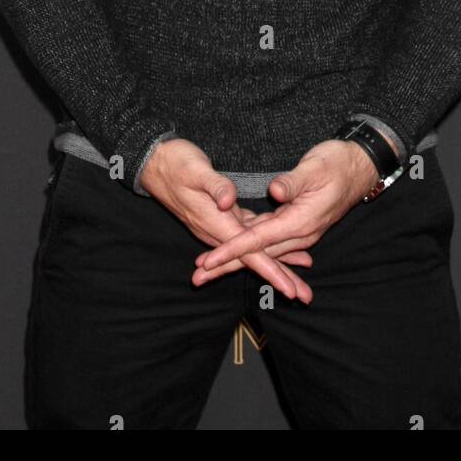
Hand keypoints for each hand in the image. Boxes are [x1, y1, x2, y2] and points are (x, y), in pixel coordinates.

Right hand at [139, 137, 314, 301]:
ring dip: (275, 265)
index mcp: (217, 223)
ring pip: (252, 251)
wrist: (156, 163)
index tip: (290, 288)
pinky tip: (278, 250)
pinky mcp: (222, 215)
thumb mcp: (196, 170)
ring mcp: (219, 225)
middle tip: (305, 297)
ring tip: (298, 279)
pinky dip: (264, 246)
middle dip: (280, 278)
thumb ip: (215, 185)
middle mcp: (218, 230)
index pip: (249, 254)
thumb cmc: (177, 163)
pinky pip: (247, 237)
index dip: (271, 271)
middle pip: (255, 260)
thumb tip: (229, 201)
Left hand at [192, 138, 378, 286]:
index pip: (259, 240)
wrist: (359, 167)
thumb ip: (293, 182)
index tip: (209, 261)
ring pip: (262, 251)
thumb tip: (275, 191)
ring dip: (236, 260)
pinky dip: (250, 249)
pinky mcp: (296, 224)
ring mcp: (298, 231)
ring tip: (208, 268)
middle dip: (227, 266)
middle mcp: (299, 233)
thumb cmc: (337, 163)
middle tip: (197, 277)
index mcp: (300, 222)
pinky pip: (269, 242)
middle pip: (257, 255)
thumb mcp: (315, 167)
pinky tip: (235, 251)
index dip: (233, 250)